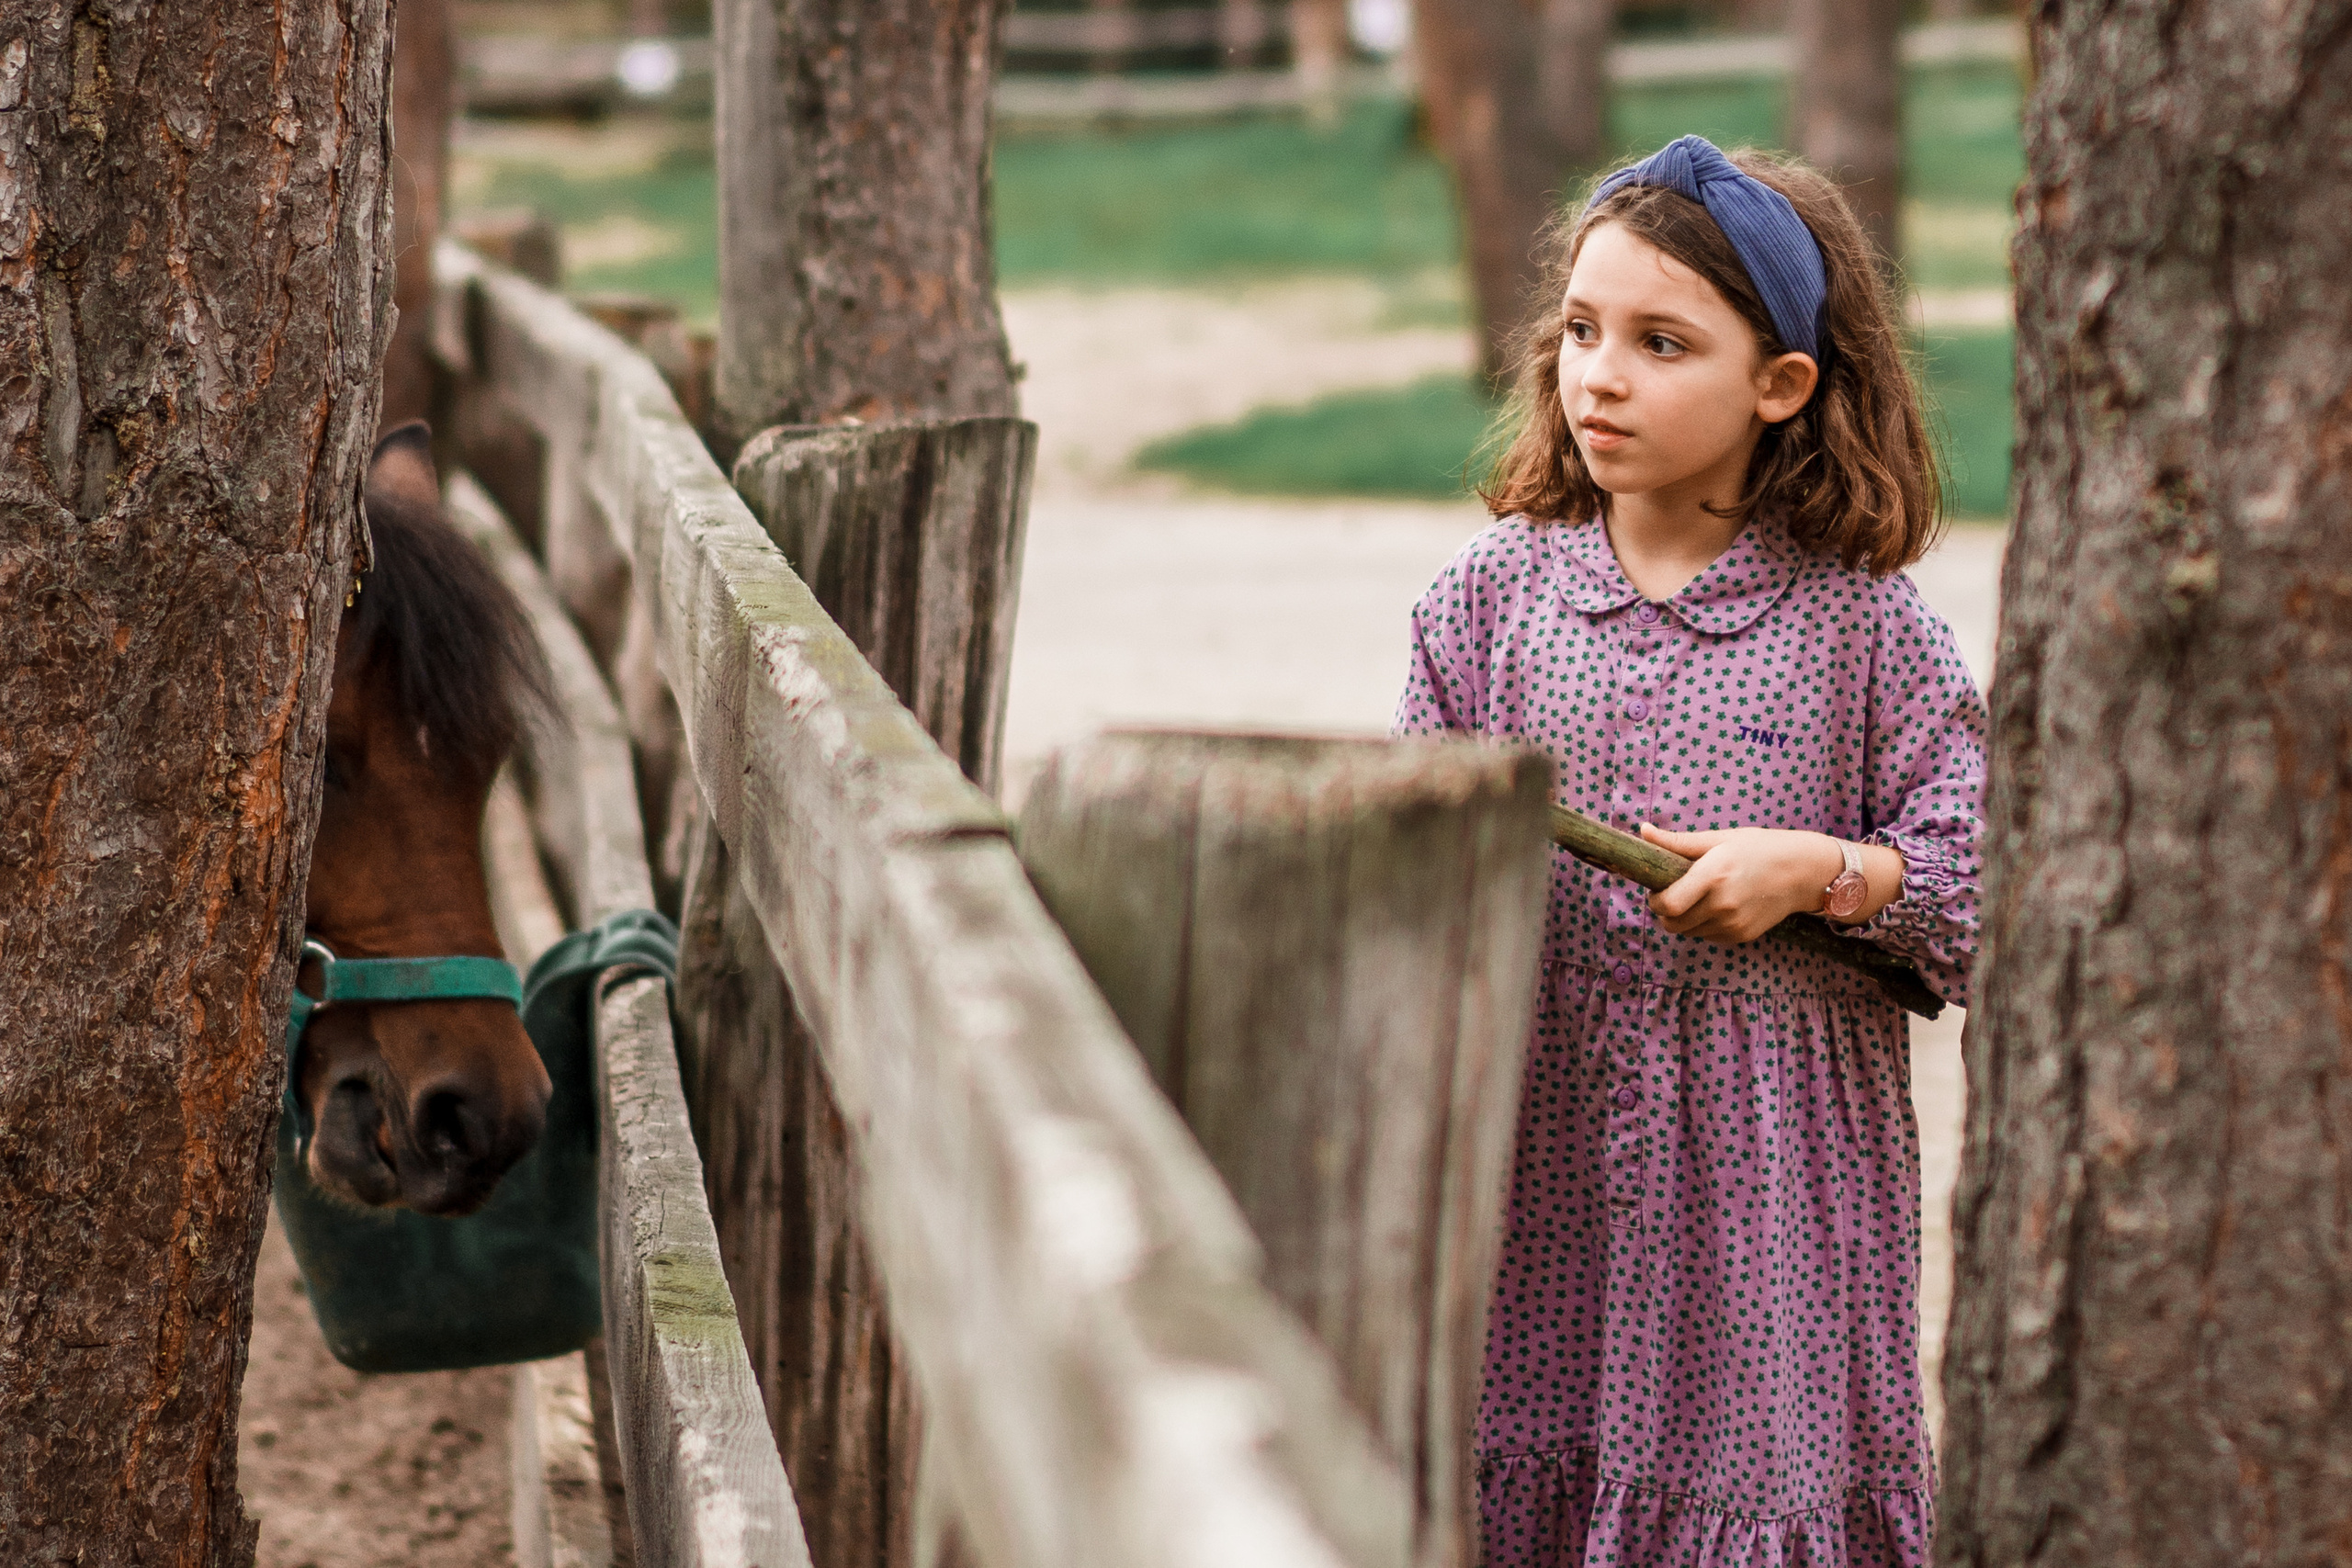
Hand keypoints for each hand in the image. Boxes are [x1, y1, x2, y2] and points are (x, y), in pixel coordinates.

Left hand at [1638, 824, 1843, 943]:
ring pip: (1688, 932)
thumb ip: (1677, 841)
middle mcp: (1722, 905)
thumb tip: (1642, 830)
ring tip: (1700, 897)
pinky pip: (1708, 936)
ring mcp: (1733, 924)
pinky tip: (1719, 905)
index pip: (1667, 905)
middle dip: (1665, 912)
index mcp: (1712, 876)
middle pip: (1672, 924)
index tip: (1657, 890)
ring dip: (1684, 919)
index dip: (1655, 901)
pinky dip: (1704, 925)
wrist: (1803, 872)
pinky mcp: (1742, 936)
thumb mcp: (1719, 839)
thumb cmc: (1759, 848)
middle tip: (1674, 894)